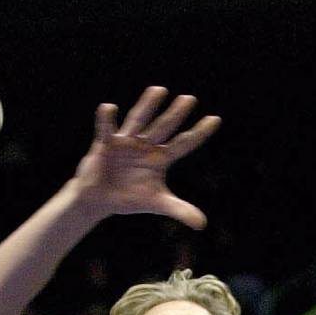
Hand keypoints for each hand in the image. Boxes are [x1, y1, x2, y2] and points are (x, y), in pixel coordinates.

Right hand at [73, 86, 219, 228]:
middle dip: (176, 115)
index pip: (184, 143)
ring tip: (159, 90)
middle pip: (164, 127)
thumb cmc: (129, 197)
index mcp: (160, 158)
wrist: (100, 199)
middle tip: (190, 99)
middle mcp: (146, 145)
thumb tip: (202, 224)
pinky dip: (107, 119)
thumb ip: (179, 210)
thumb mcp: (156, 203)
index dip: (199, 133)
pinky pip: (106, 129)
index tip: (216, 119)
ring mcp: (126, 142)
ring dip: (148, 106)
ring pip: (139, 120)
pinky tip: (109, 108)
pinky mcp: (106, 143)